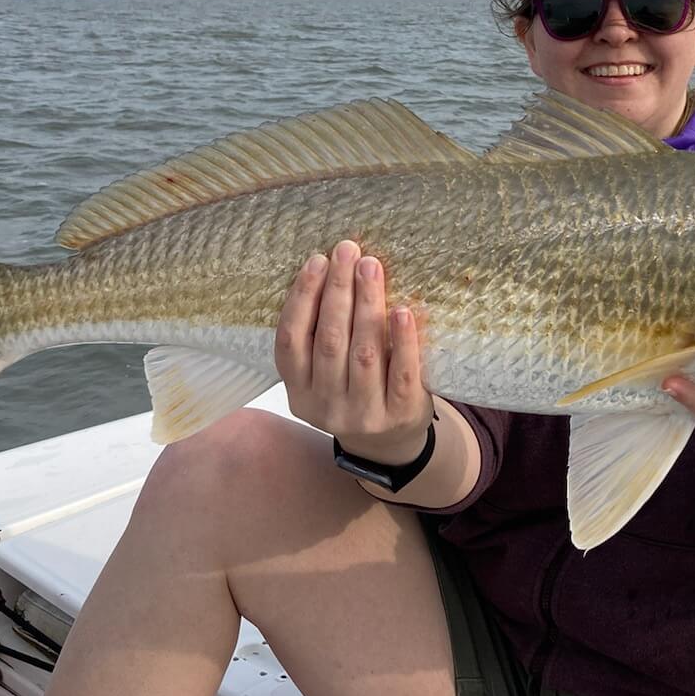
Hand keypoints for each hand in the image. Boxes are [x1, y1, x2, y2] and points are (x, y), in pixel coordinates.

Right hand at [275, 240, 433, 464]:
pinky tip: (403, 310)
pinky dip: (403, 340)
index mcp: (298, 390)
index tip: (317, 260)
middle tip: (348, 251)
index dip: (302, 298)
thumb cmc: (353, 391)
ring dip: (367, 304)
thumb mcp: (323, 374)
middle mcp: (325, 406)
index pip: (292, 340)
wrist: (390, 444)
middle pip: (330, 340)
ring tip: (371, 268)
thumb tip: (331, 268)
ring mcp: (363, 414)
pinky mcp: (399, 415)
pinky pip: (402, 372)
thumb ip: (321, 335)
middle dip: (338, 290)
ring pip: (364, 352)